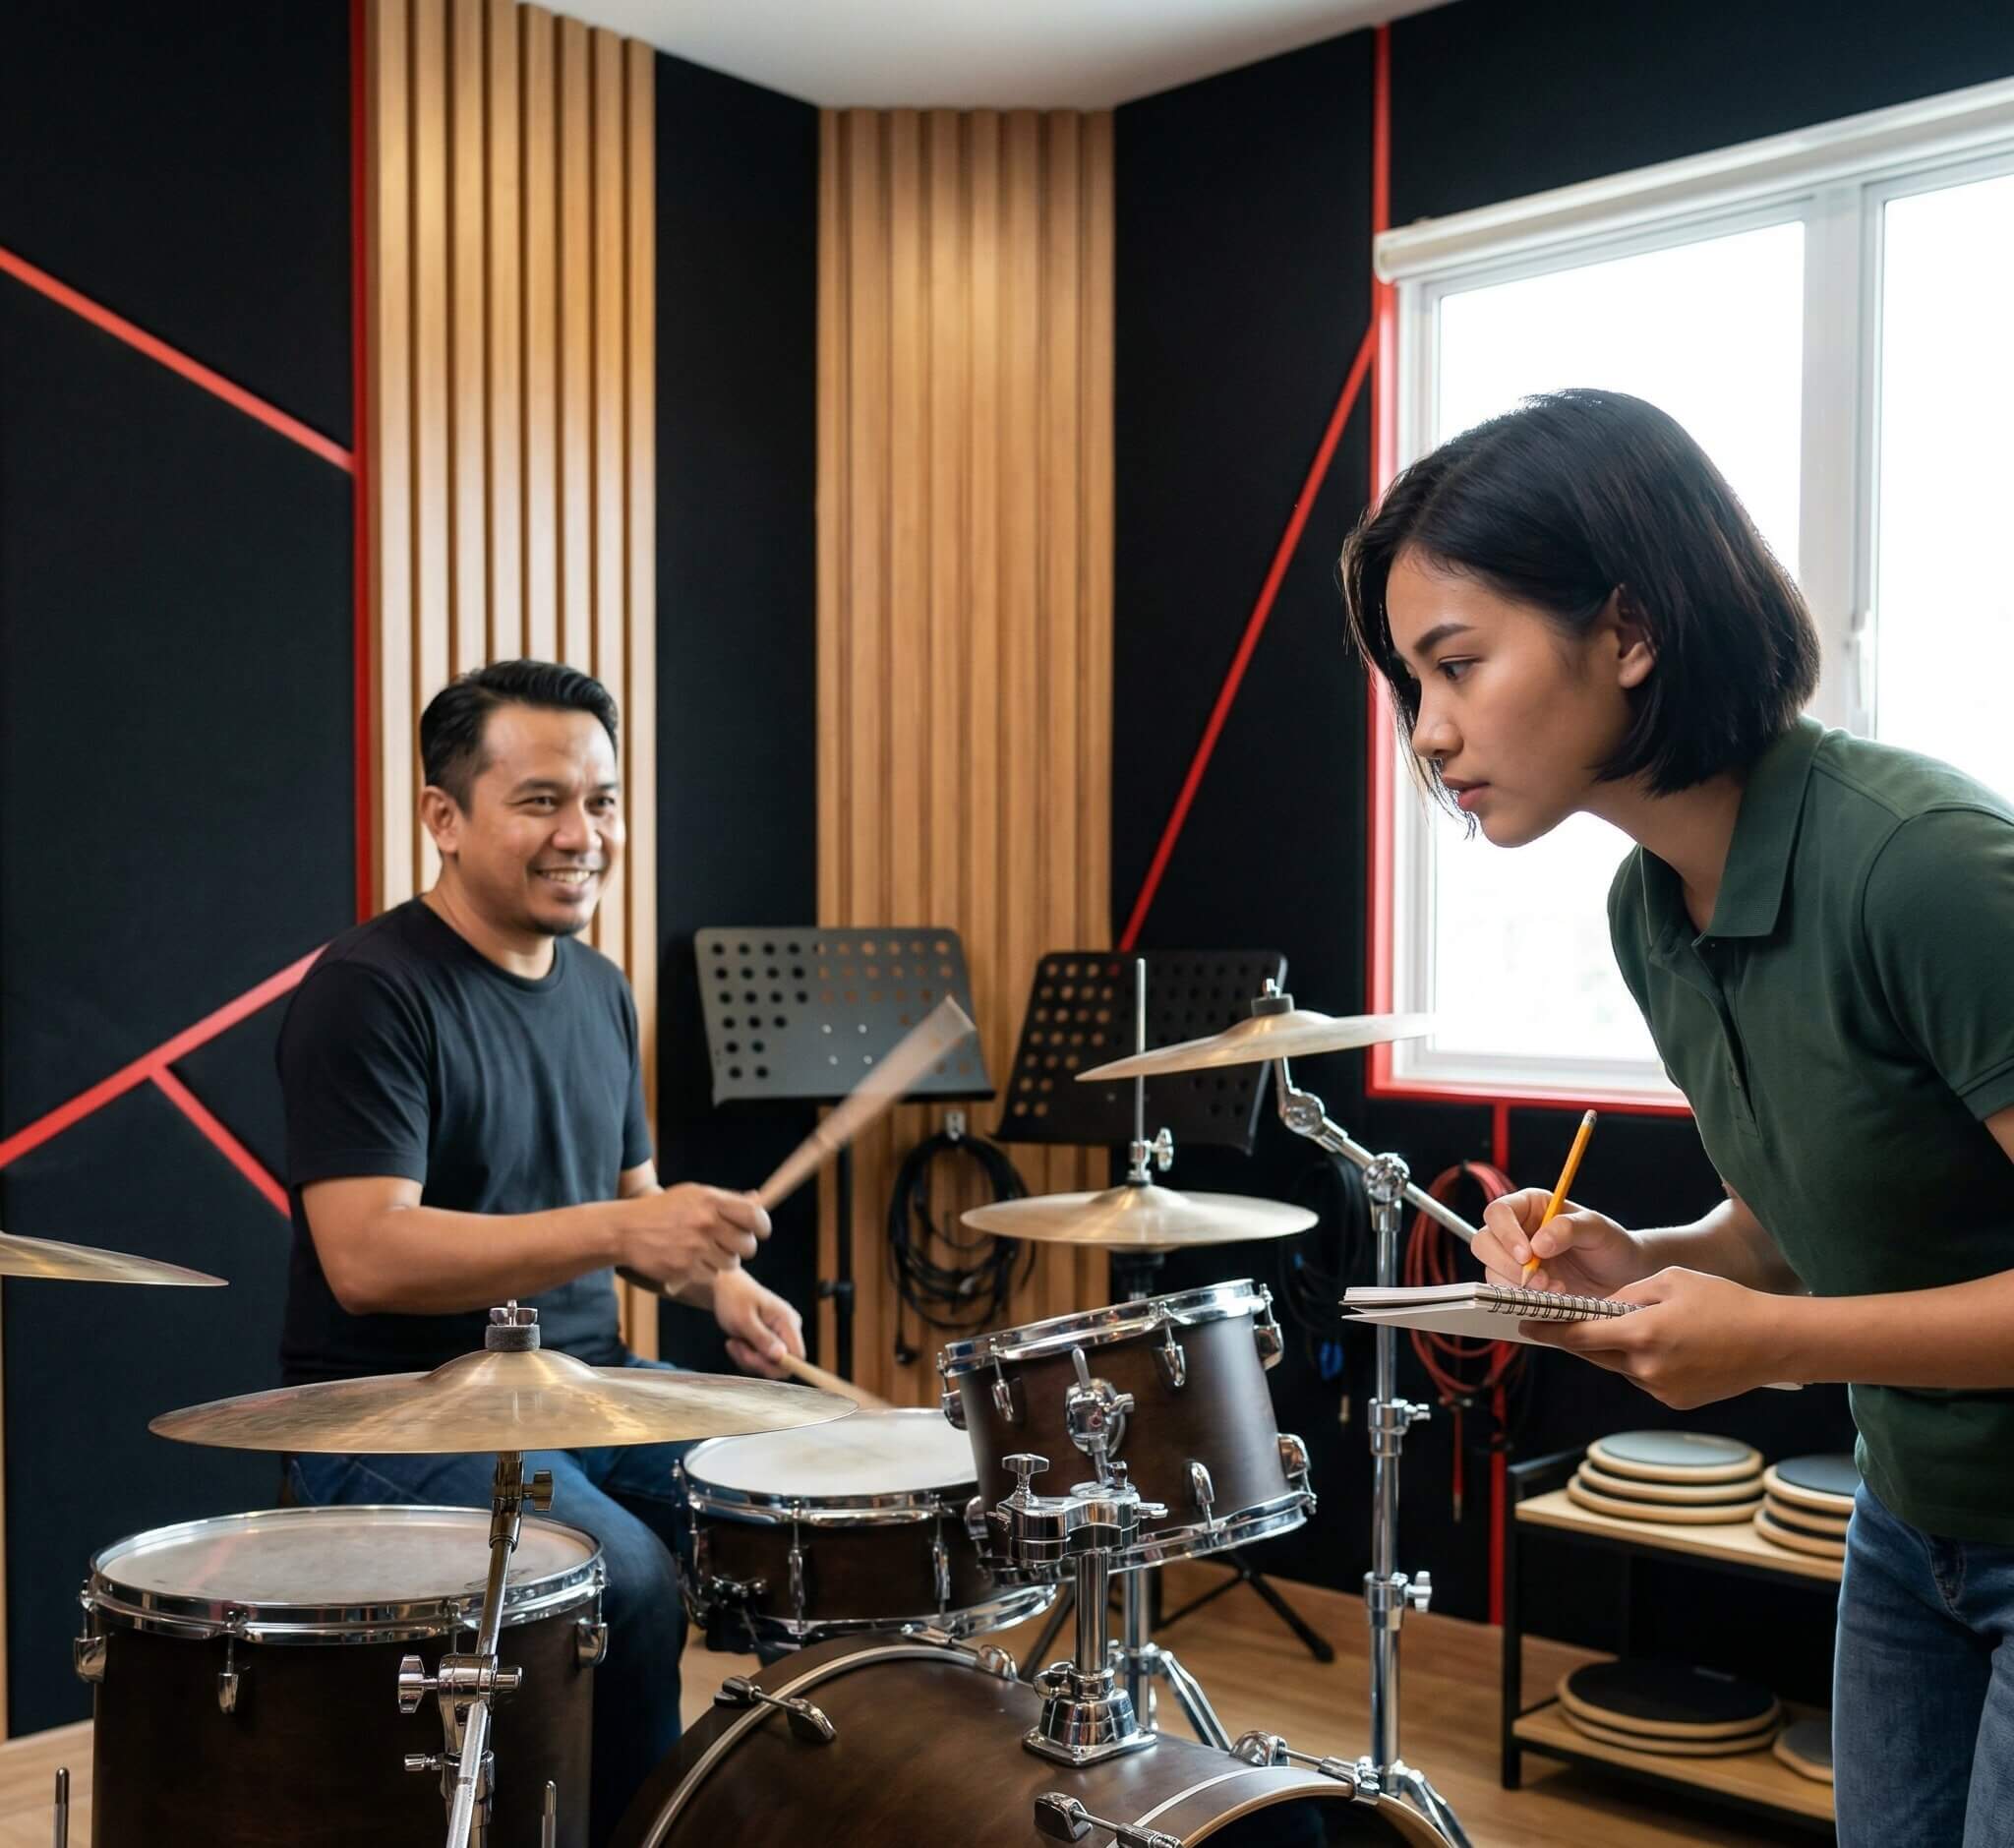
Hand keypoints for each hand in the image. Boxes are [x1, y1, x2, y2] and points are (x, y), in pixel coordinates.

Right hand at [617, 1184, 768, 1289]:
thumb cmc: (664, 1210)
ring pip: (732, 1263)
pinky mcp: (685, 1269)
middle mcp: (706, 1223)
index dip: (762, 1226)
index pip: (755, 1216)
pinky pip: (712, 1275)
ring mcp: (695, 1248)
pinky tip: (690, 1259)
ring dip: (723, 1260)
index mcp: (711, 1201)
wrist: (626, 1229)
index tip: (759, 1231)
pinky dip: (705, 1271)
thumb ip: (728, 1199)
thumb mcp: (694, 1195)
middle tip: (728, 1243)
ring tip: (705, 1250)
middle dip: (742, 1247)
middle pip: (748, 1246)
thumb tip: (758, 1200)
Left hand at [710, 1267, 805, 1377]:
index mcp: (787, 1321)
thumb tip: (780, 1357)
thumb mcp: (744, 1320)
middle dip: (757, 1361)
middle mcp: (789, 1329)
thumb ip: (762, 1338)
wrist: (725, 1288)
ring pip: (769, 1364)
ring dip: (748, 1358)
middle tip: (737, 1347)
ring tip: (733, 1341)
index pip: (798, 1356)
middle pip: (782, 1364)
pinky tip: (736, 1341)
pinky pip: (762, 1360)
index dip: (779, 1365)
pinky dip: (746, 1356)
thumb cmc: (734, 1298)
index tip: (752, 1358)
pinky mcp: (771, 1340)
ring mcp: (780, 1335)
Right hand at [1476, 1188, 1651, 1295]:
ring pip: (1491, 1271)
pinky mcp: (1519, 1286)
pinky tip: (1550, 1299)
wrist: (1624, 1277)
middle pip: (1484, 1243)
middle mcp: (1516, 1231)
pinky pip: (1504, 1293)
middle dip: (1507, 1265)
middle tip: (1540, 1281)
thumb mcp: (1597, 1229)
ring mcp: (1514, 1261)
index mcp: (1530, 1206)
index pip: (1498, 1212)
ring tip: (1555, 1290)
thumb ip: (1568, 1229)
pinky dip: (1522, 1299)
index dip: (1505, 1233)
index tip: (1527, 1255)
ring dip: (1517, 1285)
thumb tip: (1538, 1244)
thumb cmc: (1612, 1245)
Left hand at [1525, 1266, 1796, 1408]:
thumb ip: (1627, 1293)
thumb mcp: (1670, 1280)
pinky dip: (1639, 1362)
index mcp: (1642, 1334)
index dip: (1549, 1330)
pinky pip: (1642, 1378)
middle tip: (1558, 1322)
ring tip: (1625, 1326)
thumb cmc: (1725, 1302)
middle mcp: (1646, 1368)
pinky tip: (1659, 1345)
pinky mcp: (1676, 1401)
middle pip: (1594, 1354)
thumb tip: (1601, 1306)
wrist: (1774, 1342)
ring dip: (1612, 1349)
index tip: (1525, 1324)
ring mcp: (1661, 1389)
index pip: (1580, 1335)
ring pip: (1619, 1367)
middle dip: (1577, 1338)